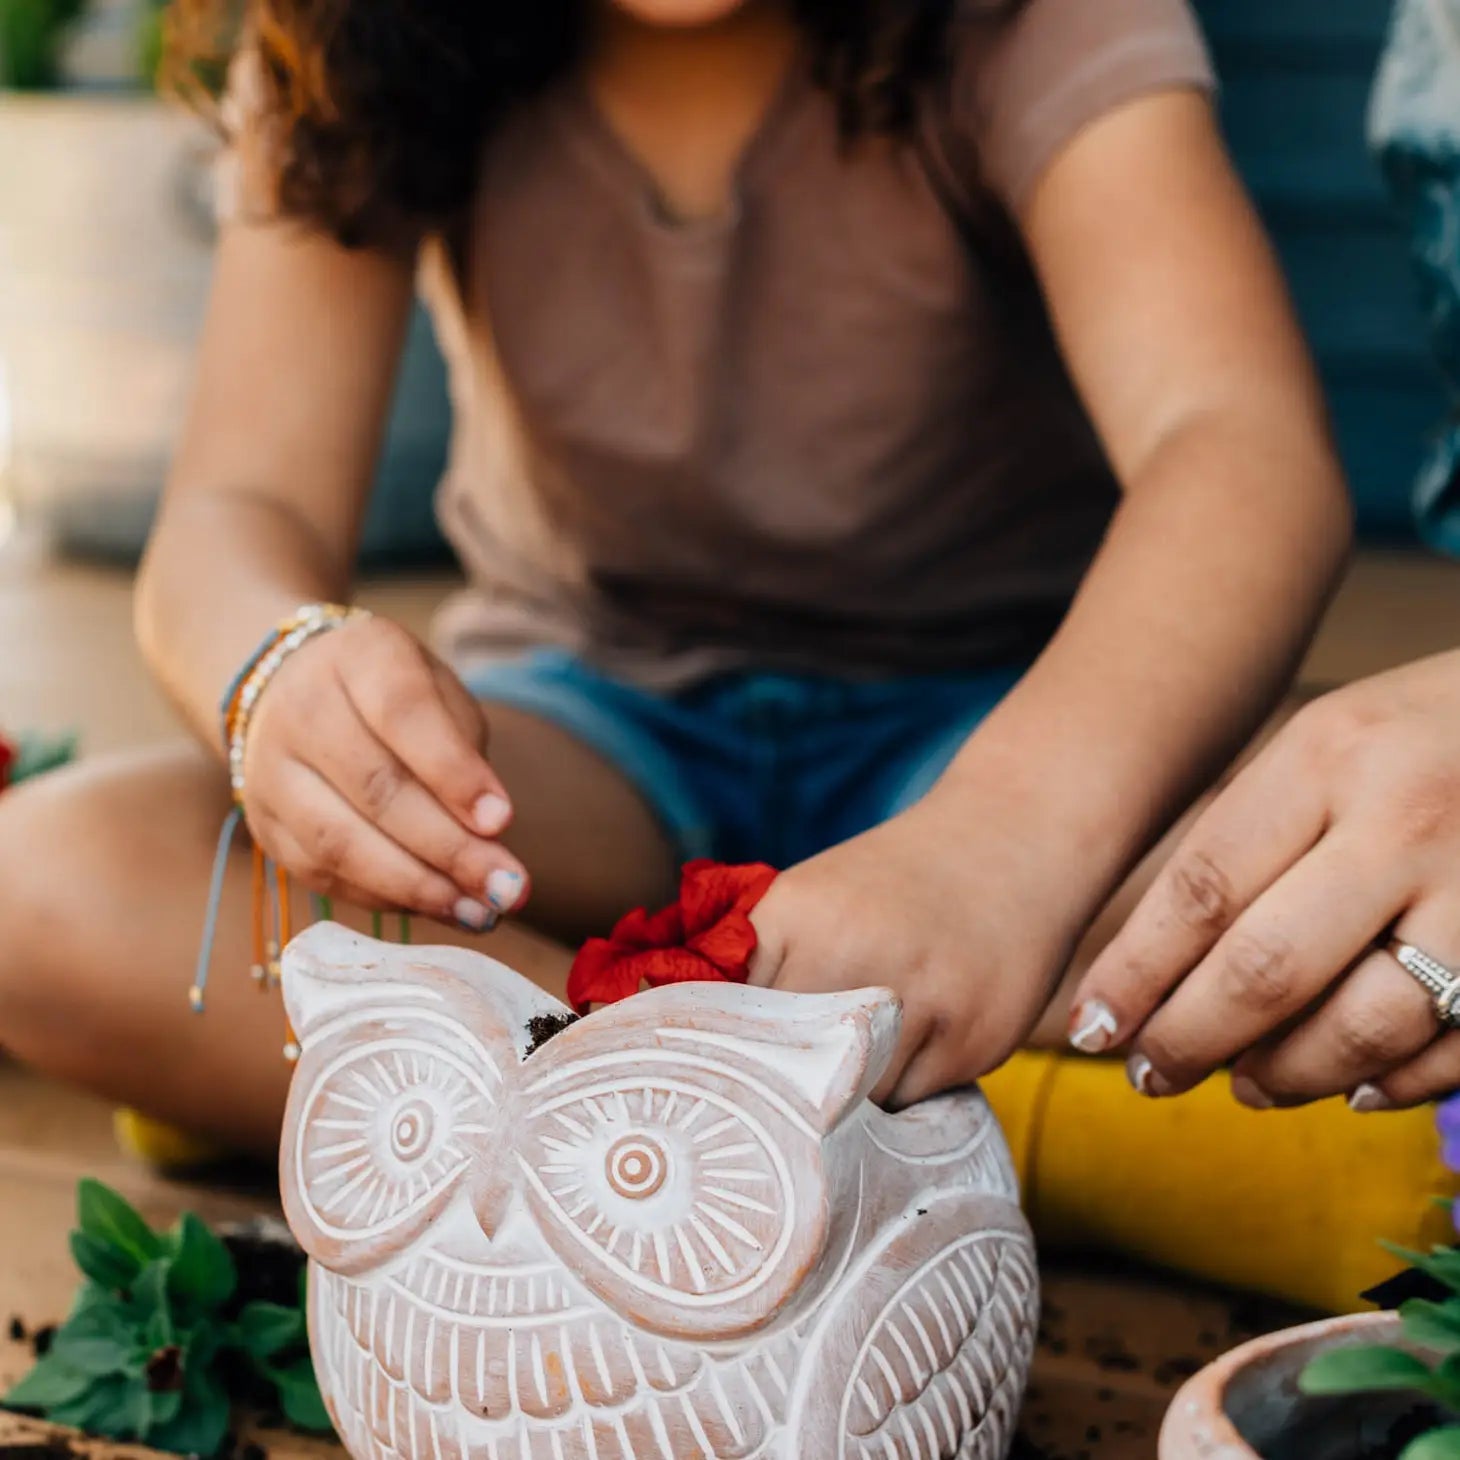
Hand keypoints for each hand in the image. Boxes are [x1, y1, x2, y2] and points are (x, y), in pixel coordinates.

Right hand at [240, 615, 528, 927]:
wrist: (289, 689)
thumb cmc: (390, 696)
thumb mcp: (437, 691)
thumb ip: (462, 752)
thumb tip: (490, 834)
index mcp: (357, 658)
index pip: (403, 714)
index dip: (453, 772)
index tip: (503, 821)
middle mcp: (300, 710)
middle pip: (375, 788)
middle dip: (449, 848)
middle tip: (507, 887)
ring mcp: (270, 772)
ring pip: (339, 842)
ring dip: (416, 887)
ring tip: (478, 912)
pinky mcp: (264, 827)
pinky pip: (323, 875)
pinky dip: (385, 898)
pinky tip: (437, 907)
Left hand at [748, 792, 1076, 1106]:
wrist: (1011, 839)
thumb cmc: (892, 883)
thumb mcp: (812, 900)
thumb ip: (755, 968)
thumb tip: (700, 1057)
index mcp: (799, 914)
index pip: (730, 1018)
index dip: (724, 1060)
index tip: (717, 1088)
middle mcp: (858, 953)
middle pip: (789, 1069)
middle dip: (783, 1092)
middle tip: (778, 1109)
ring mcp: (923, 1000)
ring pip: (854, 1102)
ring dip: (848, 1101)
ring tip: (858, 1064)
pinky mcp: (975, 1039)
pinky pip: (911, 1105)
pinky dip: (901, 1095)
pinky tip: (914, 1051)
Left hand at [1069, 651, 1459, 1110]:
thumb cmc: (1416, 736)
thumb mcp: (1321, 747)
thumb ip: (1247, 843)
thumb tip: (1158, 973)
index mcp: (1327, 759)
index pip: (1204, 889)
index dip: (1136, 974)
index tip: (1091, 1026)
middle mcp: (1405, 822)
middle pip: (1267, 968)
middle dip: (1190, 1039)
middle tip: (1149, 1075)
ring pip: (1363, 1027)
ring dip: (1288, 1075)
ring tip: (1246, 1085)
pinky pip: (1454, 1050)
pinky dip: (1390, 1083)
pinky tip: (1347, 1086)